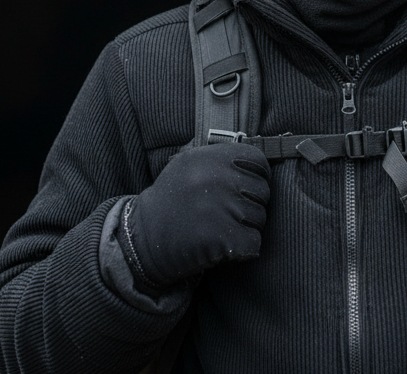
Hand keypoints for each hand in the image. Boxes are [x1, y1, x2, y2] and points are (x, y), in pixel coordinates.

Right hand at [122, 144, 271, 287]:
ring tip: (217, 228)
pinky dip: (242, 249)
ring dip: (245, 228)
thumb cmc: (172, 202)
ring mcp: (221, 207)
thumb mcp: (188, 165)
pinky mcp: (223, 237)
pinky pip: (254, 243)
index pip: (259, 161)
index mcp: (210, 157)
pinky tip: (220, 245)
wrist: (143, 239)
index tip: (242, 189)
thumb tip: (259, 157)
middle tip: (224, 214)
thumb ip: (221, 159)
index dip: (256, 177)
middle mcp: (217, 178)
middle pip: (263, 192)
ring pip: (260, 219)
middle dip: (250, 206)